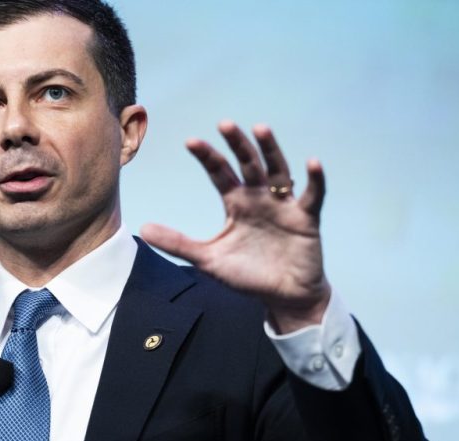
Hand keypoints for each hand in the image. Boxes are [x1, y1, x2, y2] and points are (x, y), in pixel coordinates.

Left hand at [141, 120, 330, 333]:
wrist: (282, 297)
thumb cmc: (247, 276)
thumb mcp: (208, 259)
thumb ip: (178, 243)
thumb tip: (143, 229)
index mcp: (236, 203)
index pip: (220, 173)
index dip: (208, 157)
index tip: (191, 142)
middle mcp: (259, 198)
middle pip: (248, 164)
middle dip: (237, 145)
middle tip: (224, 125)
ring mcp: (283, 206)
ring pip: (278, 171)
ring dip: (271, 150)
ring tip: (261, 129)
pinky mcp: (305, 219)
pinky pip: (312, 196)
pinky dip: (314, 180)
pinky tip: (311, 163)